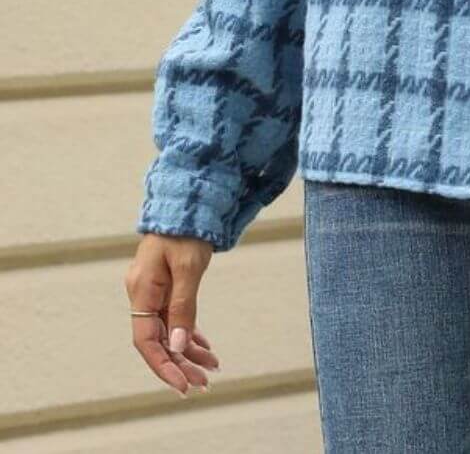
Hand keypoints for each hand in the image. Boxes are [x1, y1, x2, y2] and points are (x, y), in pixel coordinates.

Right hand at [125, 233, 218, 395]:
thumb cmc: (187, 230)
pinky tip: (204, 346)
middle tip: (204, 383)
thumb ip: (183, 307)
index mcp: (142, 290)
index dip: (163, 366)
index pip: (146, 341)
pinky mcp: (165, 285)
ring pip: (168, 330)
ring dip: (188, 351)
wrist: (188, 200)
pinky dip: (189, 332)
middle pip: (158, 340)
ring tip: (211, 368)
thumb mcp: (188, 267)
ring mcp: (154, 290)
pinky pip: (174, 317)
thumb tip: (179, 346)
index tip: (182, 385)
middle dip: (180, 363)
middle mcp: (143, 294)